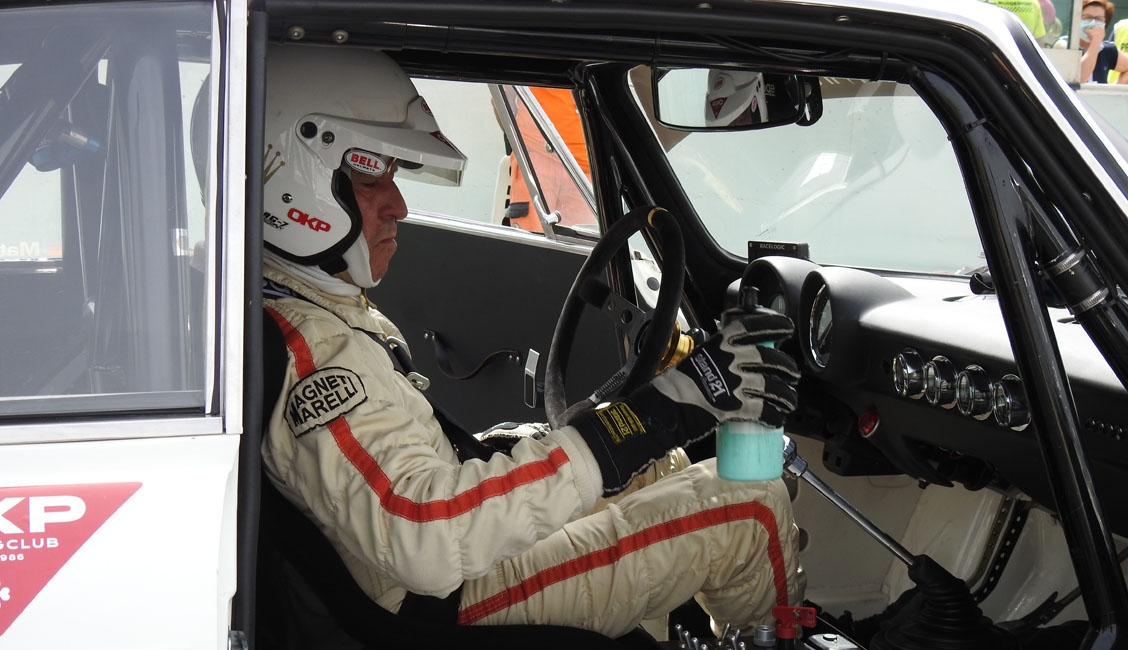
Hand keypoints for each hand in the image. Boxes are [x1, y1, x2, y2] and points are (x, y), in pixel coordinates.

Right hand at [569, 312, 799, 495]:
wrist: (662, 410)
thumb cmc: (672, 387)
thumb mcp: (695, 359)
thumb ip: (714, 357)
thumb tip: (727, 359)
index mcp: (720, 343)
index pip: (753, 326)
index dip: (774, 324)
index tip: (786, 327)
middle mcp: (731, 360)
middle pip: (770, 358)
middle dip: (787, 366)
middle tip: (792, 373)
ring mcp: (736, 384)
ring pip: (774, 387)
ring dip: (787, 395)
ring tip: (790, 400)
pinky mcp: (737, 408)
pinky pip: (765, 411)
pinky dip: (775, 415)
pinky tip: (778, 418)